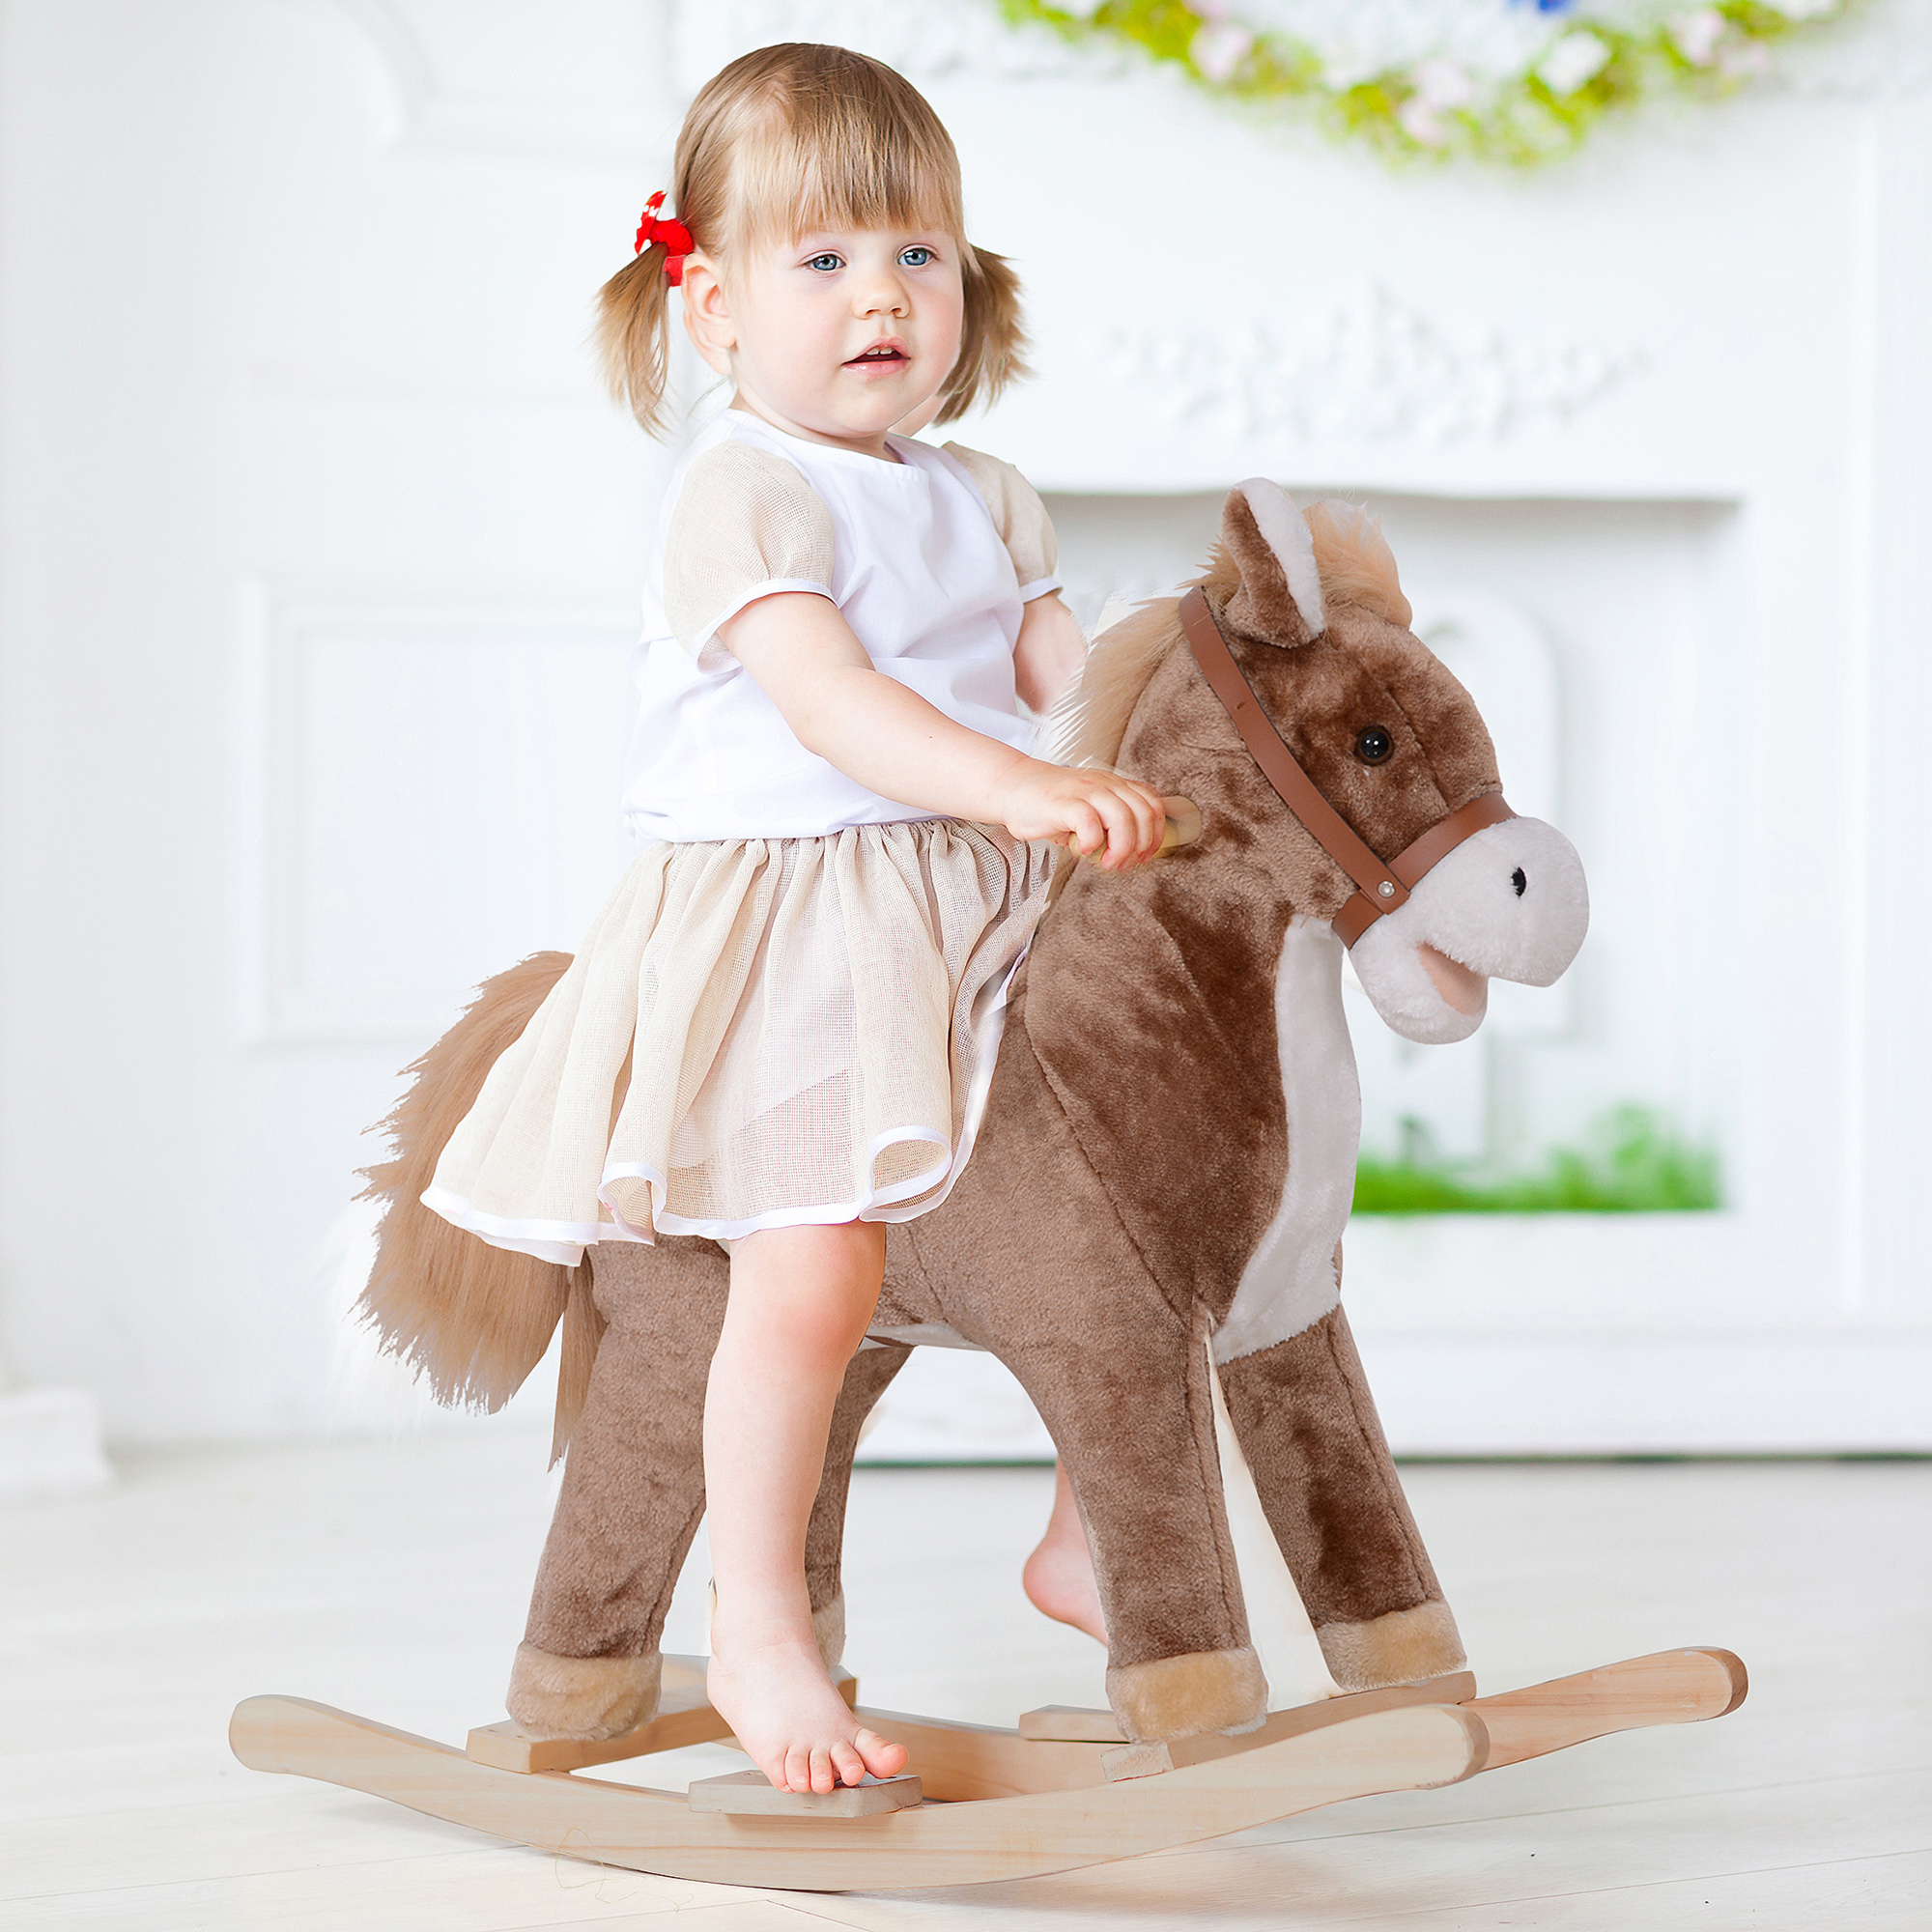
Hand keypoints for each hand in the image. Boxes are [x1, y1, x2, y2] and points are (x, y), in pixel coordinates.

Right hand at [992, 760, 1169, 869]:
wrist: (1012, 788)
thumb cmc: (1049, 805)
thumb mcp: (1088, 807)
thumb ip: (1109, 822)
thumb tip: (1132, 852)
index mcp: (1113, 784)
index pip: (1152, 804)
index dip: (1155, 834)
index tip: (1143, 856)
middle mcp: (1104, 783)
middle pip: (1143, 813)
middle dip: (1139, 847)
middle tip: (1122, 864)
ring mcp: (1085, 790)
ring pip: (1122, 818)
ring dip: (1120, 849)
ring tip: (1105, 863)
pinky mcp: (1064, 803)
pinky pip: (1090, 823)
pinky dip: (1092, 843)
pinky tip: (1082, 850)